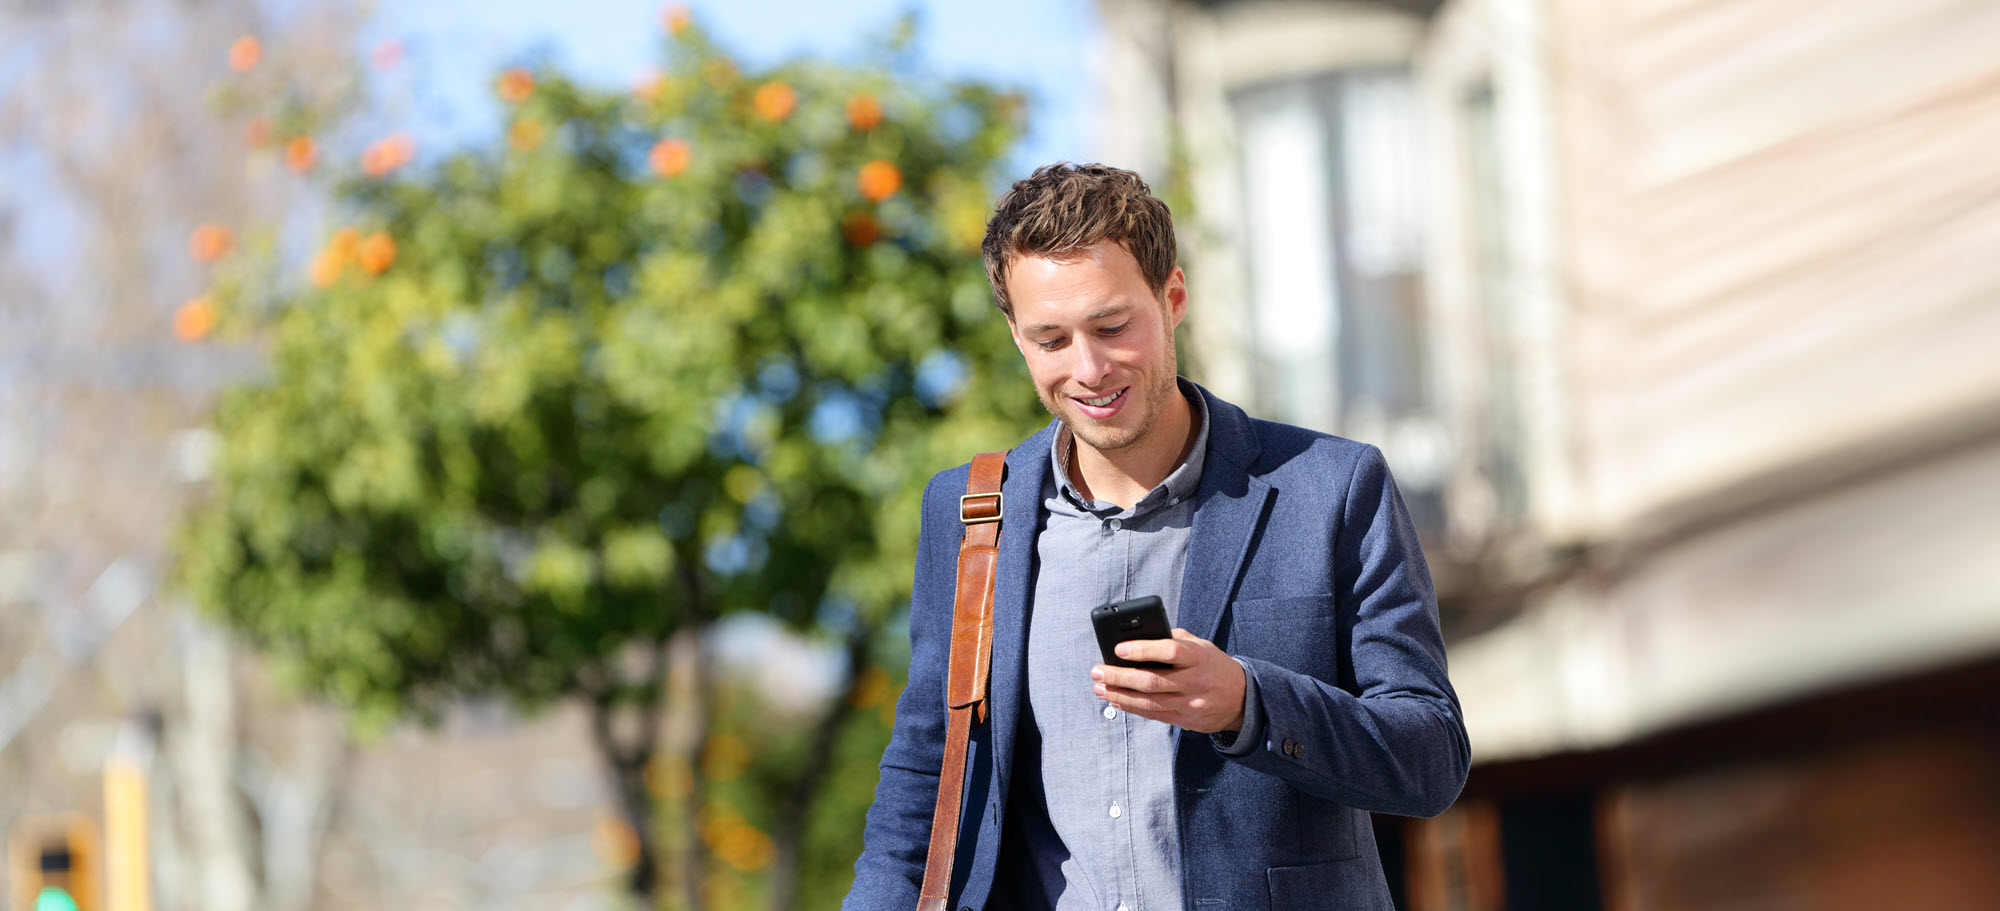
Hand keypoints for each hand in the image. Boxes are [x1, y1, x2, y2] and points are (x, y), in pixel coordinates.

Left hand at [1091, 628, 1244, 733]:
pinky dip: (1131, 707)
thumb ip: (1172, 639)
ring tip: (1099, 688)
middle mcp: (1195, 681)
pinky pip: (1153, 715)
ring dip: (1119, 695)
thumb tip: (1137, 638)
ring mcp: (1190, 704)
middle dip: (1119, 677)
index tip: (1117, 649)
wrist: (1241, 698)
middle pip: (1152, 681)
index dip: (1142, 650)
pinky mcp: (1185, 720)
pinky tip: (1116, 700)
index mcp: (1199, 656)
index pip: (1169, 651)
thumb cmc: (1212, 664)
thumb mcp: (1200, 645)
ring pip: (1148, 703)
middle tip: (1097, 671)